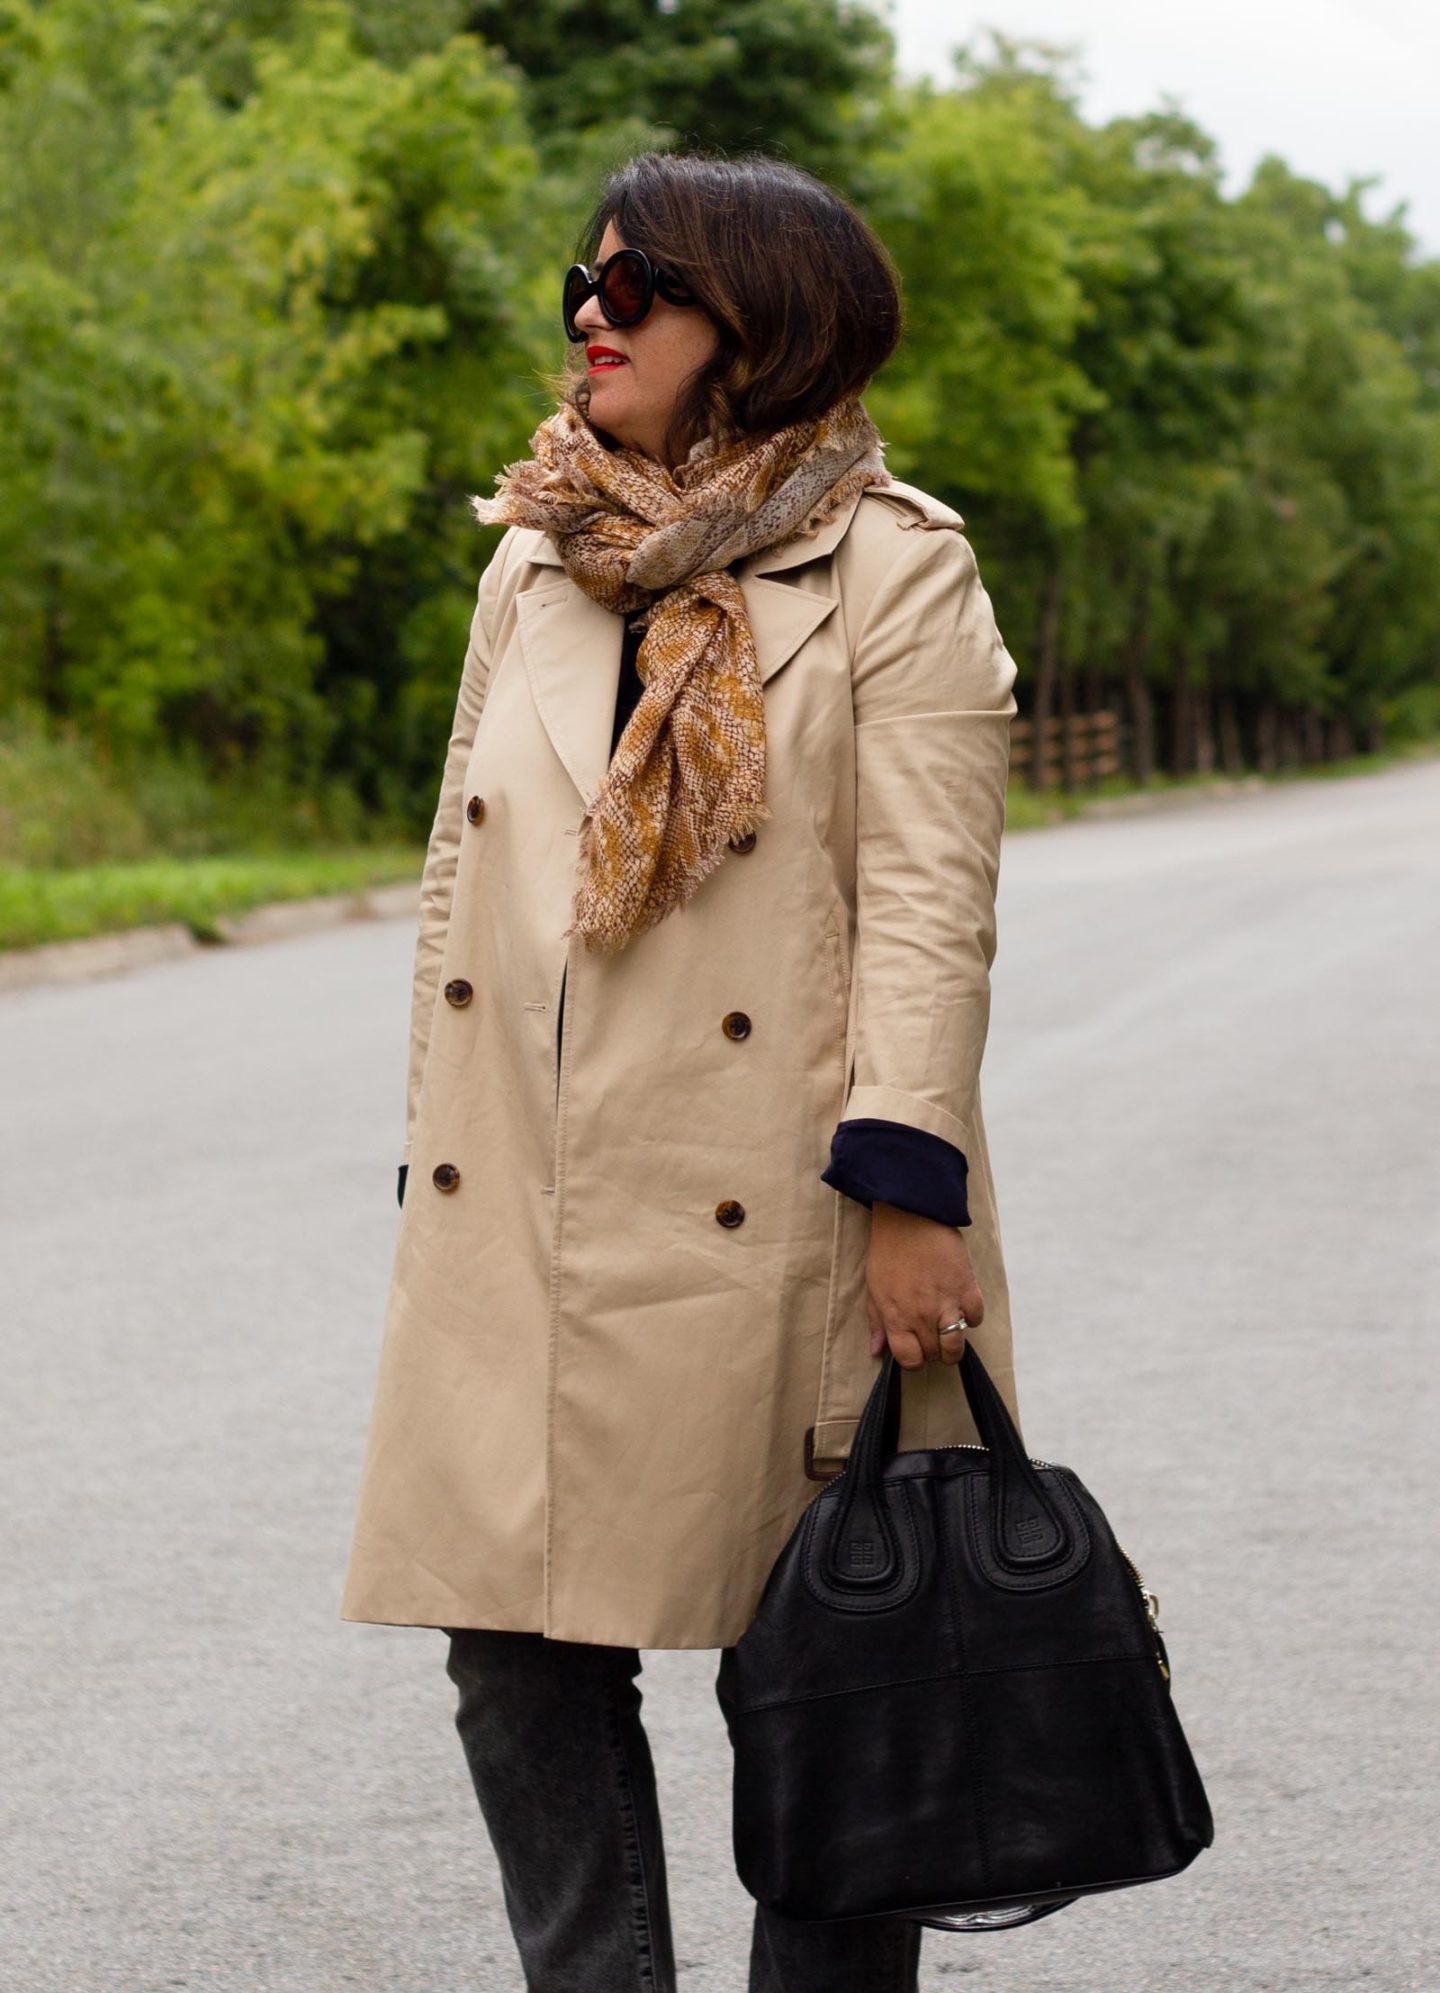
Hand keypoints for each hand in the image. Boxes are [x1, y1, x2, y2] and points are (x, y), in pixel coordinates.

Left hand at [864, 1203, 983, 1368]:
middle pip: (933, 1354)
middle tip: (930, 1336)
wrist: (910, 1217)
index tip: (915, 1352)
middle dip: (931, 1351)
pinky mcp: (967, 1288)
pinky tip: (961, 1308)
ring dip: (953, 1347)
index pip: (909, 1360)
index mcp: (896, 1317)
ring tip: (948, 1335)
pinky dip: (971, 1318)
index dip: (913, 1361)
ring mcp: (946, 1303)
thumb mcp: (874, 1288)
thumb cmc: (888, 1251)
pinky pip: (975, 1318)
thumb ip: (877, 1322)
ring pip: (956, 1346)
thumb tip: (877, 1350)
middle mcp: (921, 1316)